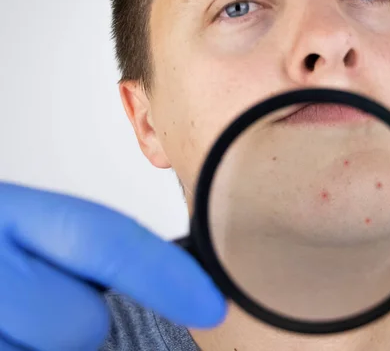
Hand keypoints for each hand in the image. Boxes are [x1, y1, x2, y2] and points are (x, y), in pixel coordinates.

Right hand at [0, 182, 226, 350]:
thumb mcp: (17, 225)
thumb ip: (78, 248)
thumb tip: (172, 278)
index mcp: (4, 212)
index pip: (100, 238)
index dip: (161, 273)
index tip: (210, 303)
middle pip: (80, 323)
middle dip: (77, 323)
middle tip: (41, 299)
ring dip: (39, 343)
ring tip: (10, 312)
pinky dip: (22, 347)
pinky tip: (10, 329)